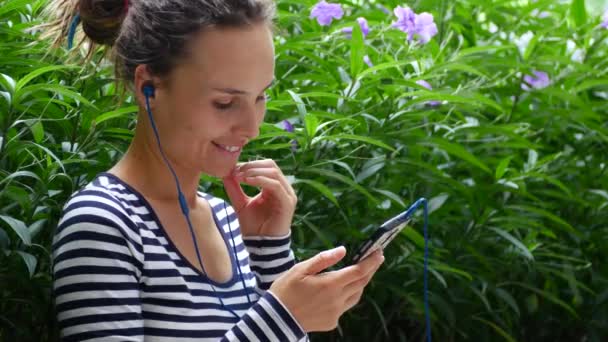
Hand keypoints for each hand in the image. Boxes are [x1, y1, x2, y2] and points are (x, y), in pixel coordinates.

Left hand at [222, 159, 296, 236]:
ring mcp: (288, 195)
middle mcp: (284, 188)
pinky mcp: (288, 203)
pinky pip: (275, 185)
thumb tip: (226, 173)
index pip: (265, 166)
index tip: (232, 169)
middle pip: (271, 165)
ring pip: (273, 172)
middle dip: (251, 166)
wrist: (261, 245)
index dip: (249, 164)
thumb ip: (235, 188)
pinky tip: (247, 181)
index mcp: (274, 186)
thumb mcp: (241, 203)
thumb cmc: (254, 226)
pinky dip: (260, 180)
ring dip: (254, 171)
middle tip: (236, 172)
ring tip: (239, 176)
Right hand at [269, 246, 384, 331]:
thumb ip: (323, 259)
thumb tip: (343, 250)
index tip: (379, 252)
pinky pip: (345, 307)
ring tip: (358, 273)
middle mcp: (337, 299)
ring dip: (360, 283)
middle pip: (361, 283)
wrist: (275, 319)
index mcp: (330, 284)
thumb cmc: (285, 290)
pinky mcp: (332, 322)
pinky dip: (346, 296)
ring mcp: (336, 312)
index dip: (371, 261)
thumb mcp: (301, 269)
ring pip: (356, 296)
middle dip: (370, 270)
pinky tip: (339, 291)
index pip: (359, 271)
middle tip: (375, 259)